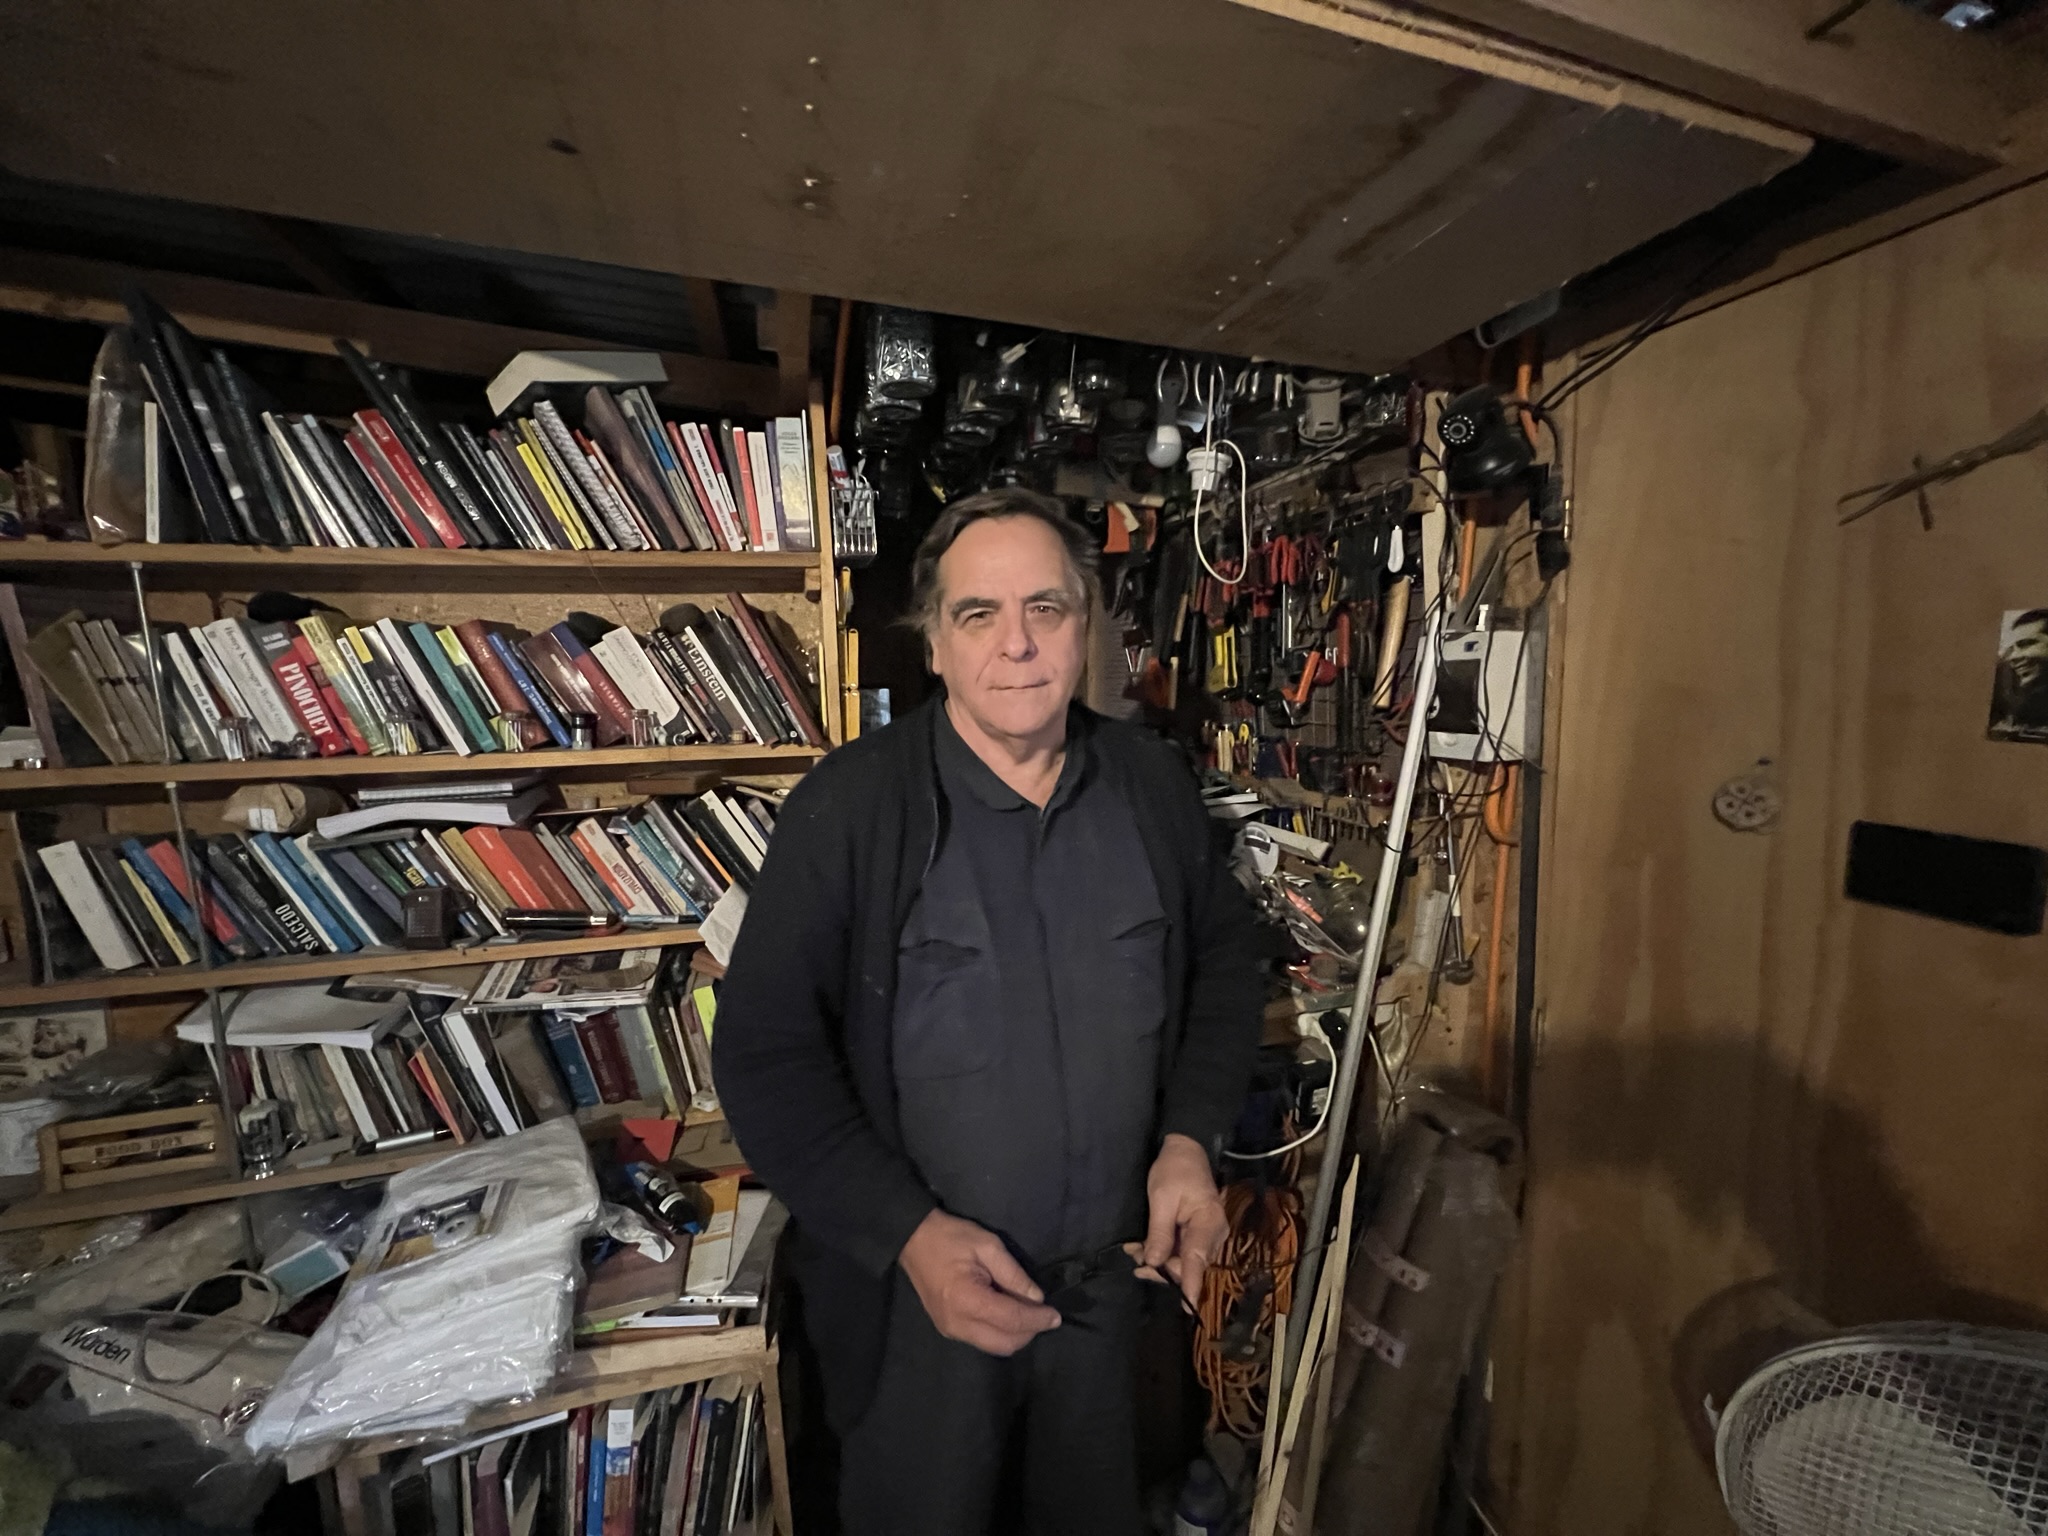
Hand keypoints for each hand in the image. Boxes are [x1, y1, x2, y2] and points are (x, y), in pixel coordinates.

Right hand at [898, 1209, 1061, 1355]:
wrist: (912, 1239)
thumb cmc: (951, 1237)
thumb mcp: (988, 1245)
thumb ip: (1014, 1274)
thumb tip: (1037, 1297)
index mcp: (968, 1300)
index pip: (1012, 1320)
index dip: (1037, 1319)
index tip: (1056, 1316)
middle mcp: (958, 1323)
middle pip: (1005, 1343)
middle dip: (1029, 1332)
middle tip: (1042, 1314)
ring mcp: (950, 1330)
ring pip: (994, 1347)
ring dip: (1015, 1335)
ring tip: (1026, 1313)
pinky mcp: (947, 1329)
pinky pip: (981, 1340)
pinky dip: (999, 1333)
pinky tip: (1006, 1314)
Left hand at [1129, 1133, 1227, 1307]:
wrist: (1186, 1149)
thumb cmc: (1175, 1169)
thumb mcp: (1162, 1198)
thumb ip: (1160, 1232)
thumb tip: (1154, 1263)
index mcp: (1208, 1223)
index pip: (1197, 1259)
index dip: (1191, 1285)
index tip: (1186, 1307)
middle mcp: (1214, 1234)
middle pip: (1189, 1265)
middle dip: (1161, 1268)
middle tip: (1133, 1258)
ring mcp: (1207, 1235)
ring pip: (1184, 1261)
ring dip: (1159, 1261)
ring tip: (1134, 1251)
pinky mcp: (1198, 1234)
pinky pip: (1183, 1252)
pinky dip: (1163, 1253)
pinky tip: (1144, 1248)